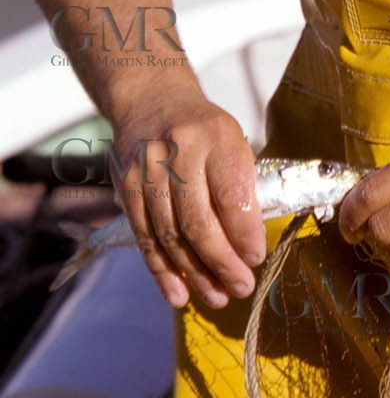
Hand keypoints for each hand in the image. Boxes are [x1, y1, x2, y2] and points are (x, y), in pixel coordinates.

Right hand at [110, 92, 263, 309]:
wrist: (152, 100)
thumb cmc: (206, 131)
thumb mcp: (234, 144)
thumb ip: (242, 189)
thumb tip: (250, 248)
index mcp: (216, 138)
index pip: (231, 196)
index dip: (244, 235)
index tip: (256, 259)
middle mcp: (178, 153)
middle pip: (198, 221)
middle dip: (222, 262)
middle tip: (241, 287)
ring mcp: (147, 171)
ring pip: (170, 235)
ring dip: (194, 274)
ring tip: (217, 297)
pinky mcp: (125, 188)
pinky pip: (145, 237)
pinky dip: (162, 271)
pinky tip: (179, 295)